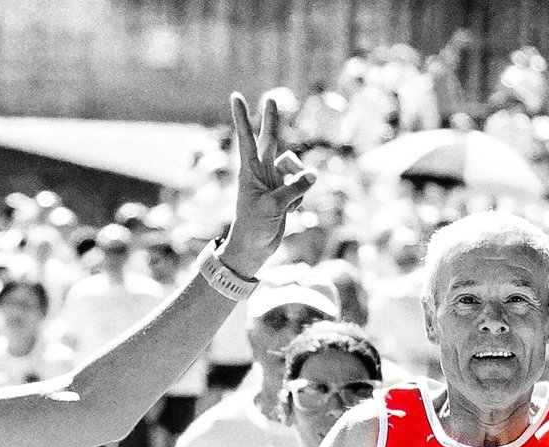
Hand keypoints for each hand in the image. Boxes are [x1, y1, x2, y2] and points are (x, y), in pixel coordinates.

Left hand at [218, 93, 316, 277]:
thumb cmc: (254, 226)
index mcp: (250, 171)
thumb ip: (293, 188)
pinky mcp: (286, 191)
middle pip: (270, 139)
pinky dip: (300, 198)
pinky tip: (290, 212)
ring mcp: (275, 180)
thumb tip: (313, 175)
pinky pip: (302, 186)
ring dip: (298, 183)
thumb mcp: (273, 206)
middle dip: (272, 120)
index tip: (235, 96)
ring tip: (291, 203)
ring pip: (295, 167)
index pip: (246, 138)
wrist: (255, 249)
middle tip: (271, 98)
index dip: (242, 117)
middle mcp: (262, 171)